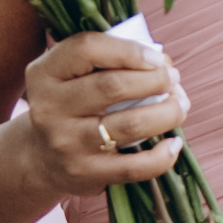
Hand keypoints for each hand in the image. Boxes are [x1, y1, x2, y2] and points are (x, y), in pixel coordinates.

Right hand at [20, 19, 188, 198]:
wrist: (42, 159)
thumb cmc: (71, 105)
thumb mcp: (70, 75)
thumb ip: (104, 60)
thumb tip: (160, 61)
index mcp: (44, 73)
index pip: (87, 48)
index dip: (130, 50)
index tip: (158, 58)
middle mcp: (50, 107)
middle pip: (113, 86)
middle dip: (156, 80)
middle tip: (174, 80)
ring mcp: (67, 143)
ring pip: (130, 125)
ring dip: (167, 112)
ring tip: (180, 105)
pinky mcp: (85, 174)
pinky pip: (134, 167)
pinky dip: (162, 156)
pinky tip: (174, 144)